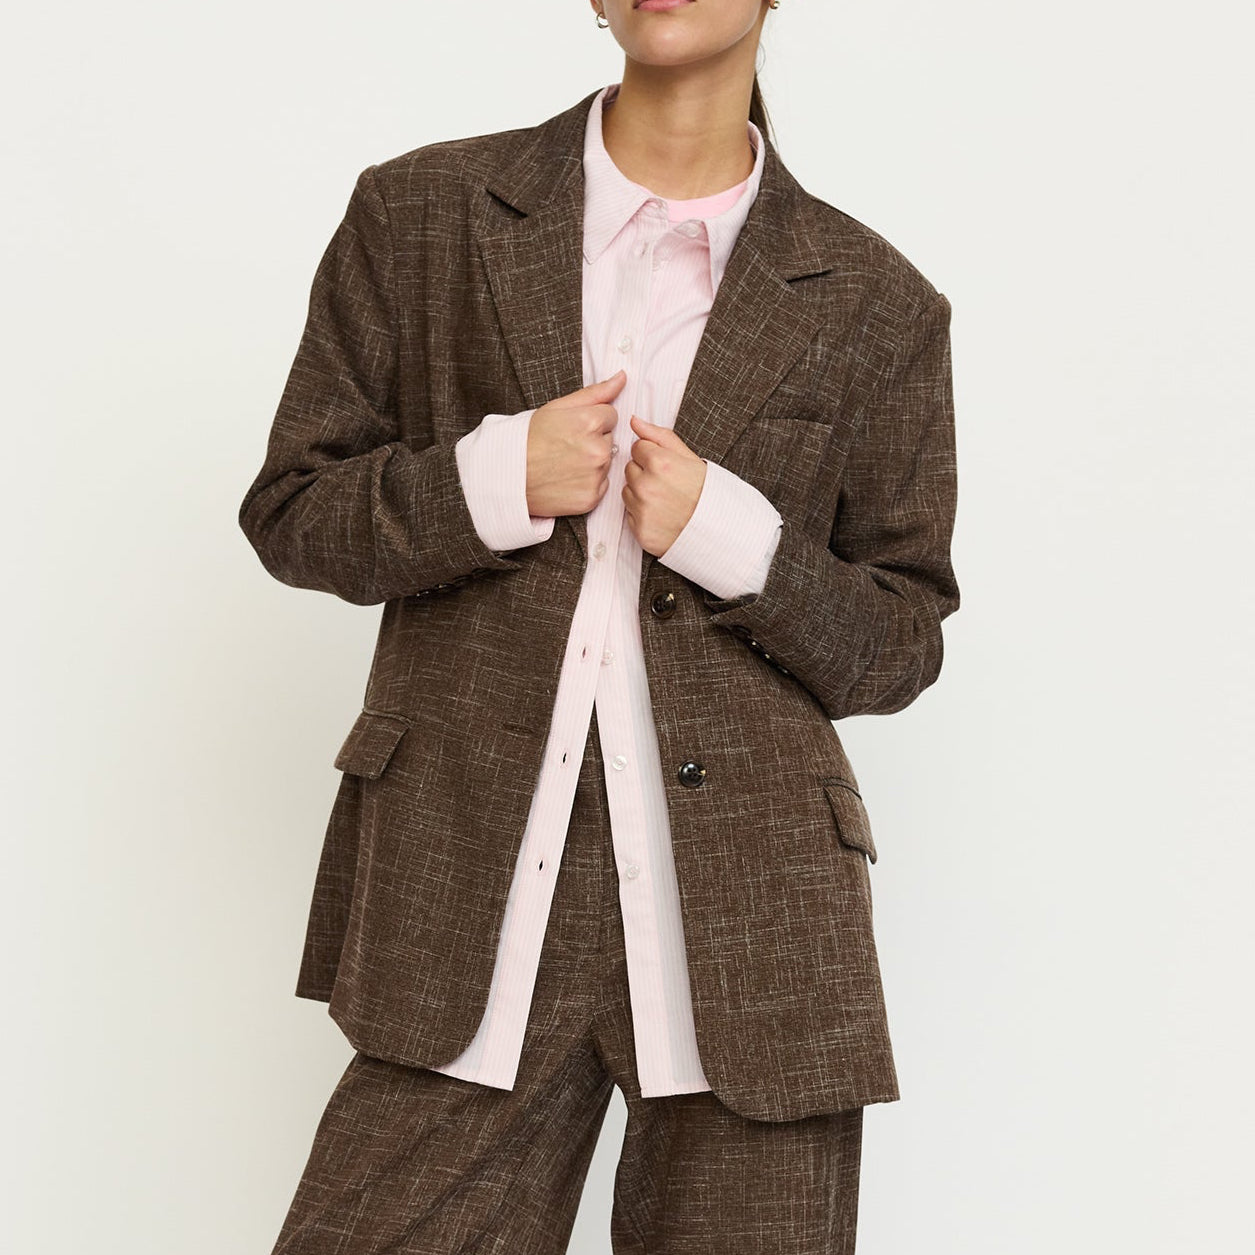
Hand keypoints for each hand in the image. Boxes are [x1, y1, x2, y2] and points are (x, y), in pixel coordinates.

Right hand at [526, 370, 625, 516]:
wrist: (507, 475)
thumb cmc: (528, 439)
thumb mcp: (557, 407)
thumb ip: (595, 392)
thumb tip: (622, 377)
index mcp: (590, 422)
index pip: (611, 415)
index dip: (590, 421)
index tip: (572, 428)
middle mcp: (597, 449)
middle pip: (610, 439)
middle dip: (593, 441)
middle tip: (565, 447)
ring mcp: (595, 476)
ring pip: (606, 463)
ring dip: (592, 463)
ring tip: (564, 464)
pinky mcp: (591, 498)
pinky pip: (600, 486)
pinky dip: (588, 484)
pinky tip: (567, 480)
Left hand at [622, 414, 706, 556]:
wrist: (718, 528)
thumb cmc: (706, 491)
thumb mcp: (689, 457)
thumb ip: (659, 436)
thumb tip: (634, 420)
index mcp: (660, 463)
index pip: (637, 447)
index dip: (652, 455)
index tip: (666, 466)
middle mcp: (647, 486)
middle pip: (629, 468)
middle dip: (644, 473)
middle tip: (667, 484)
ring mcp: (642, 510)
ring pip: (627, 491)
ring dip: (640, 493)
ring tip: (664, 499)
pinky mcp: (640, 530)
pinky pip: (629, 514)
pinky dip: (641, 514)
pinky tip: (660, 514)